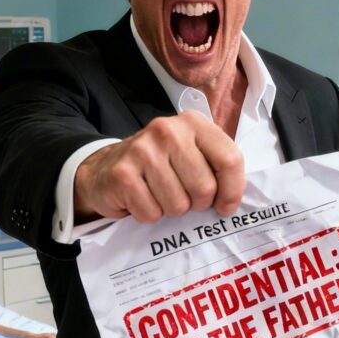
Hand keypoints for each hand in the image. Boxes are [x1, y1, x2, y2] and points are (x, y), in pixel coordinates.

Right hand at [74, 111, 244, 223]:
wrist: (106, 168)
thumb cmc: (159, 166)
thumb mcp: (192, 154)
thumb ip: (217, 167)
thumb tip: (232, 201)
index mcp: (194, 123)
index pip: (230, 160)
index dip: (232, 191)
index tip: (224, 207)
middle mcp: (168, 130)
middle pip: (204, 188)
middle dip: (197, 204)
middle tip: (183, 197)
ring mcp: (143, 150)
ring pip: (178, 205)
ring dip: (171, 210)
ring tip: (159, 195)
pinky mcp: (123, 174)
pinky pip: (151, 213)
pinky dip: (148, 214)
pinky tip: (141, 198)